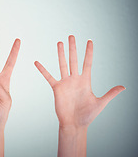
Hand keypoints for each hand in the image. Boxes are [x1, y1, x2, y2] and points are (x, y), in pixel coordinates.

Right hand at [34, 35, 124, 156]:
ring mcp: (65, 83)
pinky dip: (43, 70)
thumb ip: (110, 93)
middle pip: (74, 60)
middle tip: (71, 36)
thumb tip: (123, 87)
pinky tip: (37, 62)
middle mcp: (75, 79)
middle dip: (73, 48)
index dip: (89, 52)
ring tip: (59, 43)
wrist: (74, 124)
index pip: (88, 63)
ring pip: (63, 64)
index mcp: (86, 81)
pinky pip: (48, 77)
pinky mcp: (57, 88)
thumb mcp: (101, 103)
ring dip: (61, 54)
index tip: (89, 41)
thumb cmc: (87, 115)